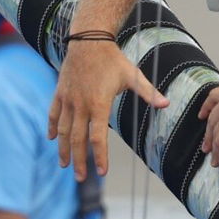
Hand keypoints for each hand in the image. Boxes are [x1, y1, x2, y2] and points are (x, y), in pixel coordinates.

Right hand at [48, 38, 168, 180]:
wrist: (88, 40)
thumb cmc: (113, 59)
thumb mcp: (132, 75)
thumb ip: (148, 93)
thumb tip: (166, 104)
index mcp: (98, 105)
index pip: (97, 138)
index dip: (99, 156)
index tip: (101, 172)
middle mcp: (80, 105)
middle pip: (77, 140)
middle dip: (79, 161)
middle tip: (81, 178)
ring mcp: (68, 99)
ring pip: (62, 130)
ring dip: (63, 149)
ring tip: (64, 165)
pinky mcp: (60, 93)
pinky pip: (53, 114)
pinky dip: (52, 127)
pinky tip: (52, 139)